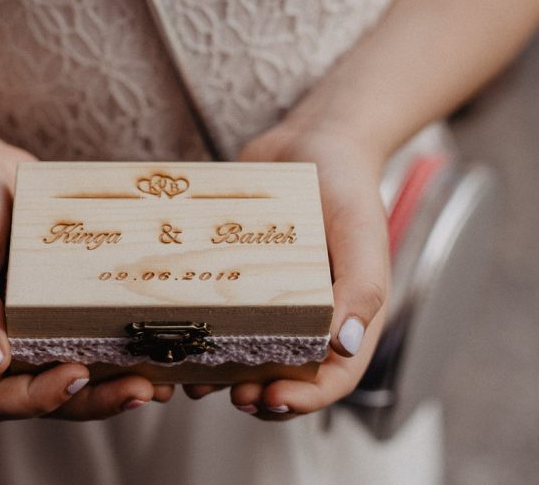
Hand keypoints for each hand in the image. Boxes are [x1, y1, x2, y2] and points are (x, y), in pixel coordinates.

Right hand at [0, 134, 171, 420]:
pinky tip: (161, 342)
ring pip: (79, 370)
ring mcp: (36, 322)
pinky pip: (94, 333)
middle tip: (144, 388)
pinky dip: (125, 345)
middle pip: (50, 394)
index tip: (76, 374)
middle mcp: (3, 339)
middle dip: (98, 399)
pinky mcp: (64, 300)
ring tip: (164, 378)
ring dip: (119, 381)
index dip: (38, 399)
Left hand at [186, 123, 389, 418]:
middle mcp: (308, 316)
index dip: (303, 399)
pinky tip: (175, 334)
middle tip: (231, 393)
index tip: (267, 398)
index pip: (333, 376)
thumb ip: (361, 289)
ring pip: (246, 354)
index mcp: (346, 315)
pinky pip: (218, 315)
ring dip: (220, 374)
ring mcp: (270, 299)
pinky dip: (199, 332)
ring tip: (194, 376)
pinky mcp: (236, 277)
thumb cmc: (347, 186)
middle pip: (286, 375)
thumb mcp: (362, 233)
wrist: (311, 139)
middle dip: (257, 394)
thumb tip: (344, 345)